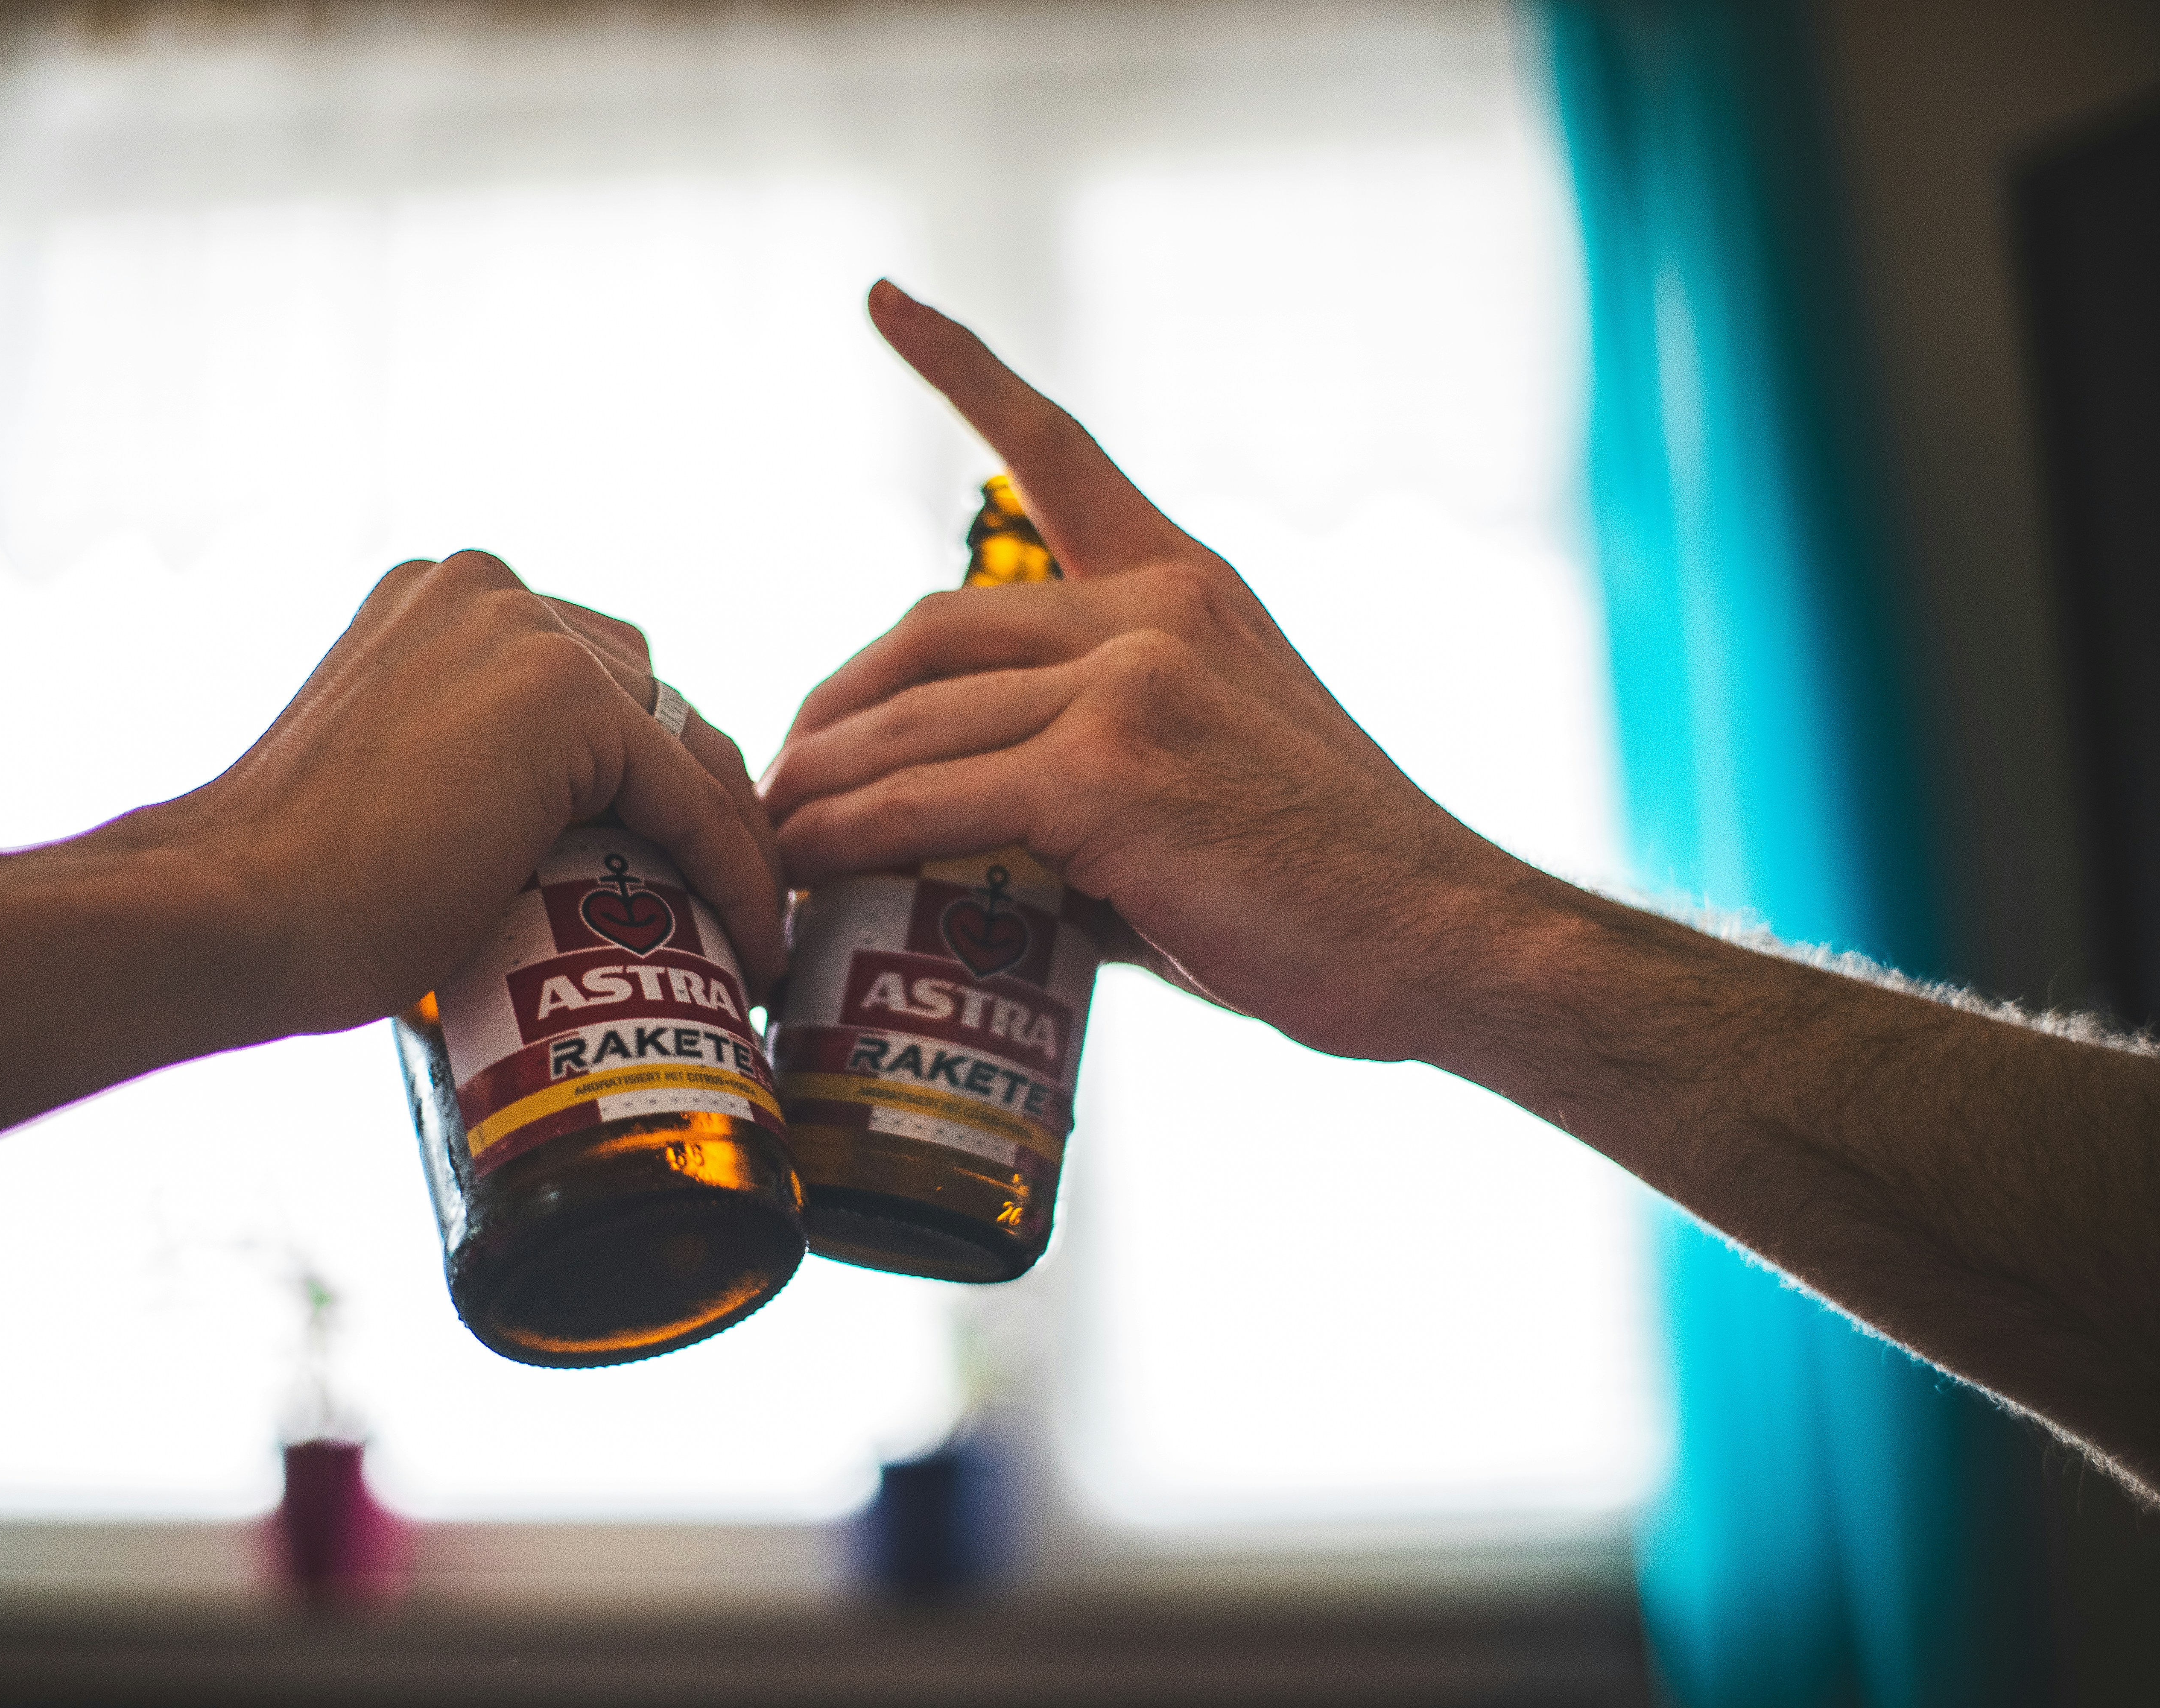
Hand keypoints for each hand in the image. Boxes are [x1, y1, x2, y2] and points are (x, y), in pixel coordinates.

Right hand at [119, 551, 785, 1035]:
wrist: (236, 913)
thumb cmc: (299, 895)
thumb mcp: (402, 789)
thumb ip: (478, 768)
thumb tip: (557, 839)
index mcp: (442, 600)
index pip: (598, 684)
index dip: (653, 782)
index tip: (685, 877)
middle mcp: (488, 590)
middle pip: (656, 702)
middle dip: (703, 805)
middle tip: (730, 913)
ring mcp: (528, 631)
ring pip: (688, 745)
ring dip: (733, 843)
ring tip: (749, 940)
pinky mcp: (567, 697)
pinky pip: (693, 797)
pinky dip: (737, 873)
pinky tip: (753, 946)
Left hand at [764, 282, 1539, 1063]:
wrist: (1437, 941)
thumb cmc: (1322, 890)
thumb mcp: (1207, 779)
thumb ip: (1091, 764)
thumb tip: (963, 831)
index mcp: (1187, 587)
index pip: (1058, 450)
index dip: (962, 368)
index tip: (885, 300)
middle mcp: (1155, 608)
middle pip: (932, 628)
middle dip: (839, 703)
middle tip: (785, 773)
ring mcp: (1131, 680)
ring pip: (914, 718)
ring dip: (822, 780)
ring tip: (770, 835)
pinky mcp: (1106, 770)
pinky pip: (925, 797)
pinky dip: (848, 835)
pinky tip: (802, 867)